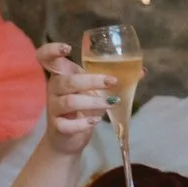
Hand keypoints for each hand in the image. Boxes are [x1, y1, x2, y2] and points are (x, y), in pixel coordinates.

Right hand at [35, 41, 114, 157]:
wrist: (68, 138)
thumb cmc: (82, 109)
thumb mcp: (96, 91)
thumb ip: (113, 80)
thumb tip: (142, 71)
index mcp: (61, 75)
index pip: (45, 57)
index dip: (52, 50)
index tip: (67, 48)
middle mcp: (54, 89)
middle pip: (67, 81)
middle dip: (92, 80)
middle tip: (113, 82)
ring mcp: (54, 108)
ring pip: (70, 101)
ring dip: (93, 101)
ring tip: (111, 103)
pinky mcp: (57, 127)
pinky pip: (67, 124)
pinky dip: (83, 123)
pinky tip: (95, 121)